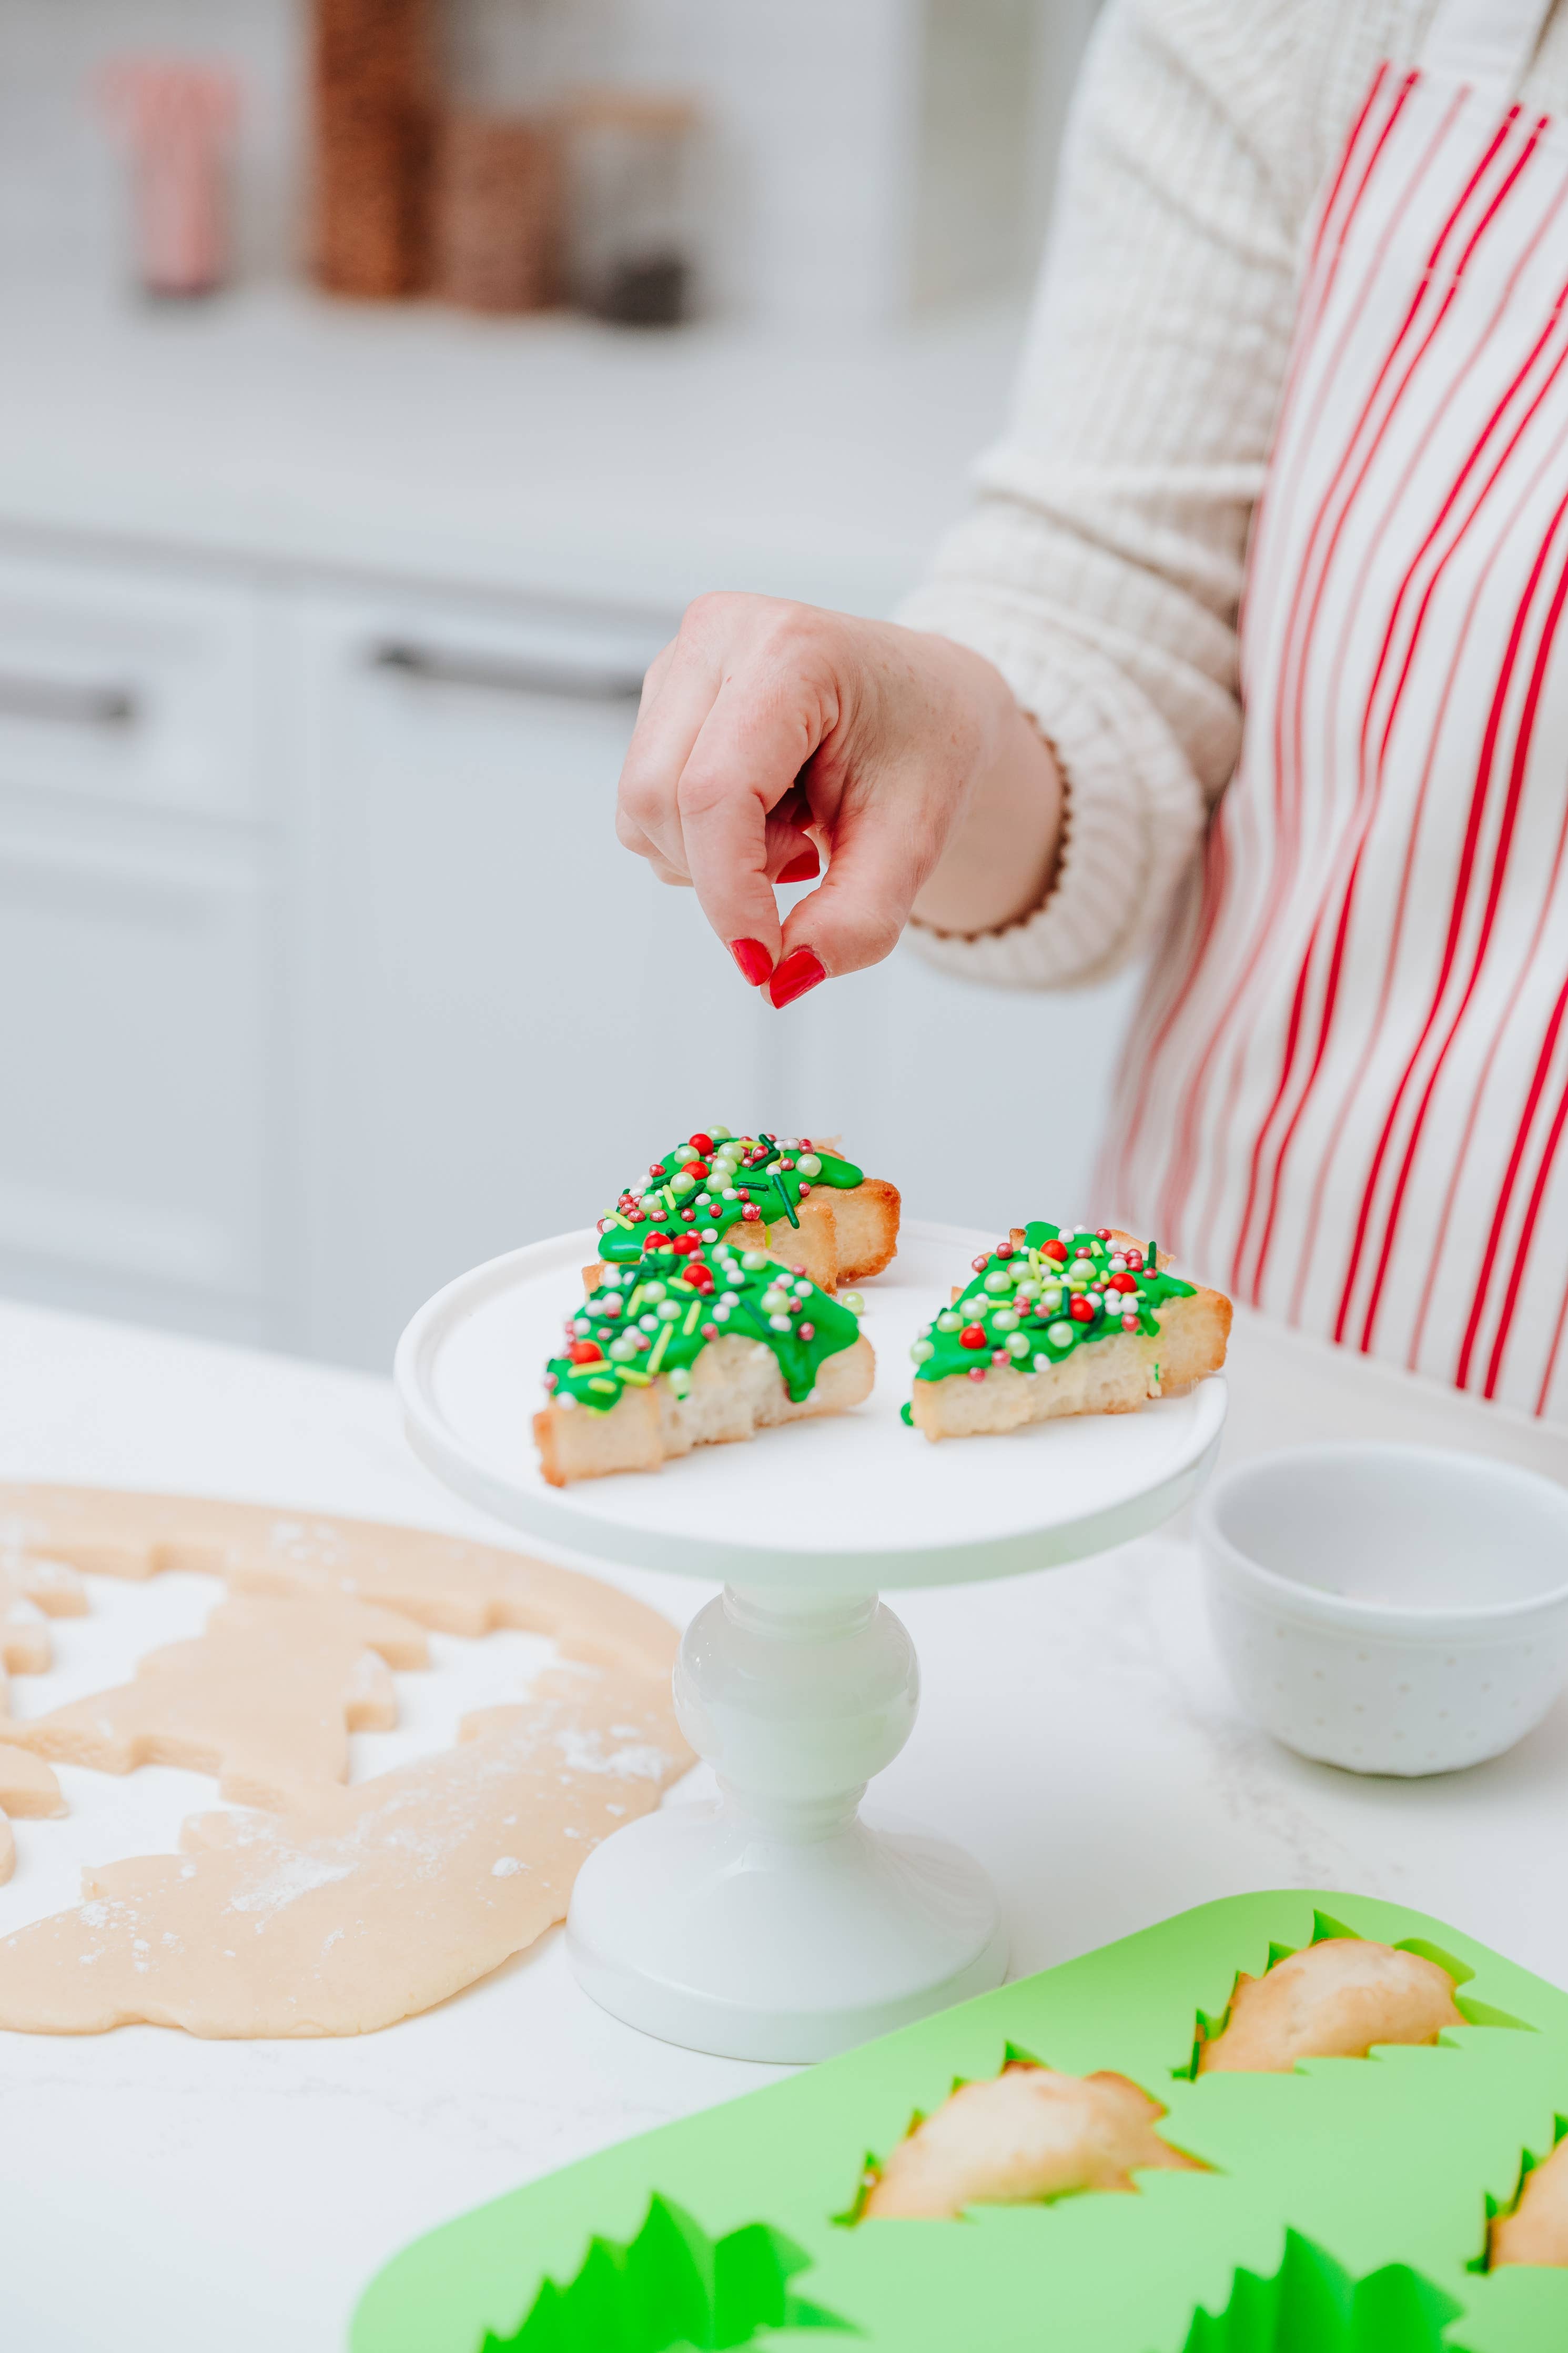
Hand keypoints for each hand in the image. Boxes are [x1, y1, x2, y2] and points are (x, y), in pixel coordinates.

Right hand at [616, 593, 1060, 1004]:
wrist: (927, 700)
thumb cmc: (926, 751)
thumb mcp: (914, 847)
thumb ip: (855, 922)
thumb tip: (779, 981)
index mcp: (793, 649)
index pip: (715, 791)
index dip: (727, 893)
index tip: (761, 964)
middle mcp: (720, 633)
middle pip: (657, 799)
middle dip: (719, 872)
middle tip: (806, 859)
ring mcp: (681, 659)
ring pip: (638, 808)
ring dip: (711, 855)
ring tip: (794, 823)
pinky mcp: (661, 692)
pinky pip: (641, 803)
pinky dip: (699, 836)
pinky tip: (763, 808)